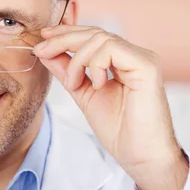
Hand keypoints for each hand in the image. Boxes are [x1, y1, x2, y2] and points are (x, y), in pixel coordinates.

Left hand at [34, 25, 188, 189]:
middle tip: (41, 50)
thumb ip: (67, 71)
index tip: (42, 38)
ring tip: (74, 84)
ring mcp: (142, 58)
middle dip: (62, 39)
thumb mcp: (83, 93)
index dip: (65, 33)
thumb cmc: (118, 130)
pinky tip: (97, 85)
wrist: (140, 157)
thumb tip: (44, 51)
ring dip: (77, 60)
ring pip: (100, 38)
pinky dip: (95, 64)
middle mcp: (133, 55)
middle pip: (94, 32)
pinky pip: (112, 49)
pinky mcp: (147, 65)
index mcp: (121, 60)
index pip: (92, 35)